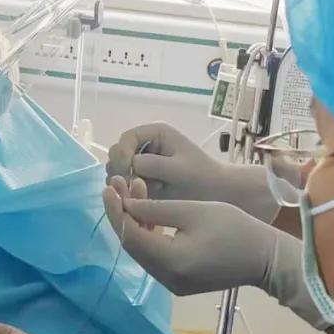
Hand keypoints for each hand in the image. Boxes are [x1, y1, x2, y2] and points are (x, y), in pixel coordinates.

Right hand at [107, 123, 223, 201]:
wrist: (217, 195)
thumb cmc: (202, 177)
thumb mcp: (180, 168)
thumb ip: (154, 164)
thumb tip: (131, 165)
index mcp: (155, 134)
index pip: (126, 138)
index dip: (123, 154)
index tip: (129, 171)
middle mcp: (145, 146)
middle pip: (117, 153)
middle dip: (121, 170)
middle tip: (133, 186)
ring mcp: (142, 164)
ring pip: (117, 171)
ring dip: (123, 183)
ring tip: (139, 194)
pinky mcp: (141, 181)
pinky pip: (124, 185)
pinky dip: (128, 193)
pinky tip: (141, 200)